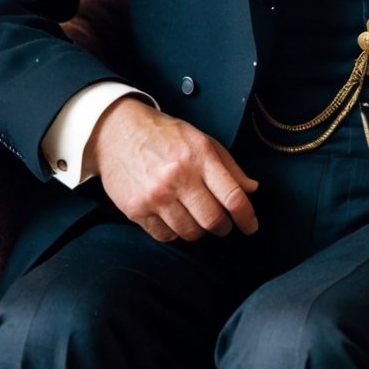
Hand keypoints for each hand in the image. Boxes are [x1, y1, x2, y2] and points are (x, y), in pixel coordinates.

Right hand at [92, 96, 258, 241]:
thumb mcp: (202, 141)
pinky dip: (175, 233)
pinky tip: (176, 220)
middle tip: (223, 224)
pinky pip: (165, 236)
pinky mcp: (136, 209)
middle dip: (223, 227)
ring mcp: (155, 196)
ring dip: (199, 230)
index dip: (247, 217)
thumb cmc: (164, 136)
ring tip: (196, 218)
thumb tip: (252, 189)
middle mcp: (178, 177)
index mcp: (200, 157)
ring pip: (190, 232)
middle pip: (212, 220)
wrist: (116, 132)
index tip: (251, 226)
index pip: (232, 197)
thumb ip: (229, 166)